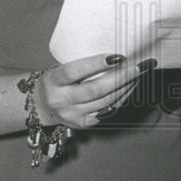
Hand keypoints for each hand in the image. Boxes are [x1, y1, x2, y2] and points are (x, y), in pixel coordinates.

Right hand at [33, 54, 153, 128]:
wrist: (42, 105)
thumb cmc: (56, 80)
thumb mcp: (59, 68)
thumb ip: (81, 65)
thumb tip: (115, 56)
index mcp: (53, 81)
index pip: (75, 71)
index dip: (96, 64)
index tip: (118, 56)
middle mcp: (61, 100)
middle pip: (95, 90)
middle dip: (120, 77)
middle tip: (138, 67)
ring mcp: (72, 115)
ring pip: (105, 102)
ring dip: (125, 87)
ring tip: (138, 75)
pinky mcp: (83, 124)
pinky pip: (107, 111)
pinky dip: (121, 98)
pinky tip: (129, 87)